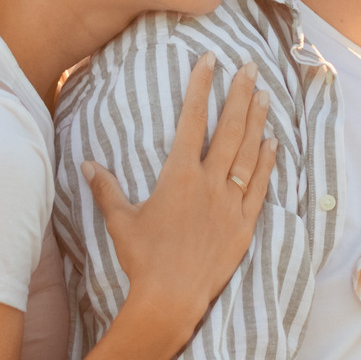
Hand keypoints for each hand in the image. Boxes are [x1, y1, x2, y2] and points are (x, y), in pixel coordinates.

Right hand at [84, 56, 273, 342]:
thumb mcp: (120, 221)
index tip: (209, 61)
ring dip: (257, 121)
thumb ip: (106, 189)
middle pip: (229, 129)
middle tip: (249, 67)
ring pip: (249, 152)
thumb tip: (87, 164)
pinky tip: (273, 143)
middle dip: (239, 94)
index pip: (192, 121)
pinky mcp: (245, 224)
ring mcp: (231, 203)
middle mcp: (210, 183)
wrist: (171, 298)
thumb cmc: (142, 259)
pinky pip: (261, 186)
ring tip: (264, 94)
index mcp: (179, 176)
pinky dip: (267, 162)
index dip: (201, 87)